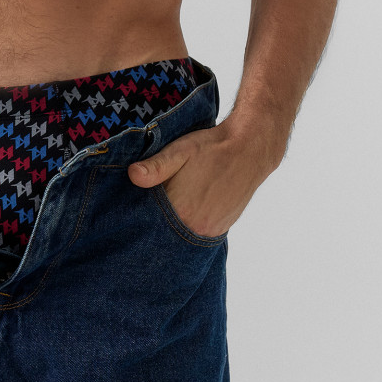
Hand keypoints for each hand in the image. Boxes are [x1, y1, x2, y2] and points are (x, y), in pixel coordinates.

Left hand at [127, 119, 277, 237]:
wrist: (249, 150)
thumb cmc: (211, 148)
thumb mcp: (179, 151)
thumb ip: (155, 166)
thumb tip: (133, 174)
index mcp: (182, 210)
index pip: (149, 222)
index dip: (139, 214)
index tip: (132, 206)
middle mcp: (196, 227)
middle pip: (165, 231)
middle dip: (156, 220)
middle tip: (153, 203)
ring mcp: (210, 231)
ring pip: (181, 233)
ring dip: (173, 223)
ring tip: (172, 204)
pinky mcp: (221, 229)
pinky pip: (198, 231)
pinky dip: (189, 224)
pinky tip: (187, 208)